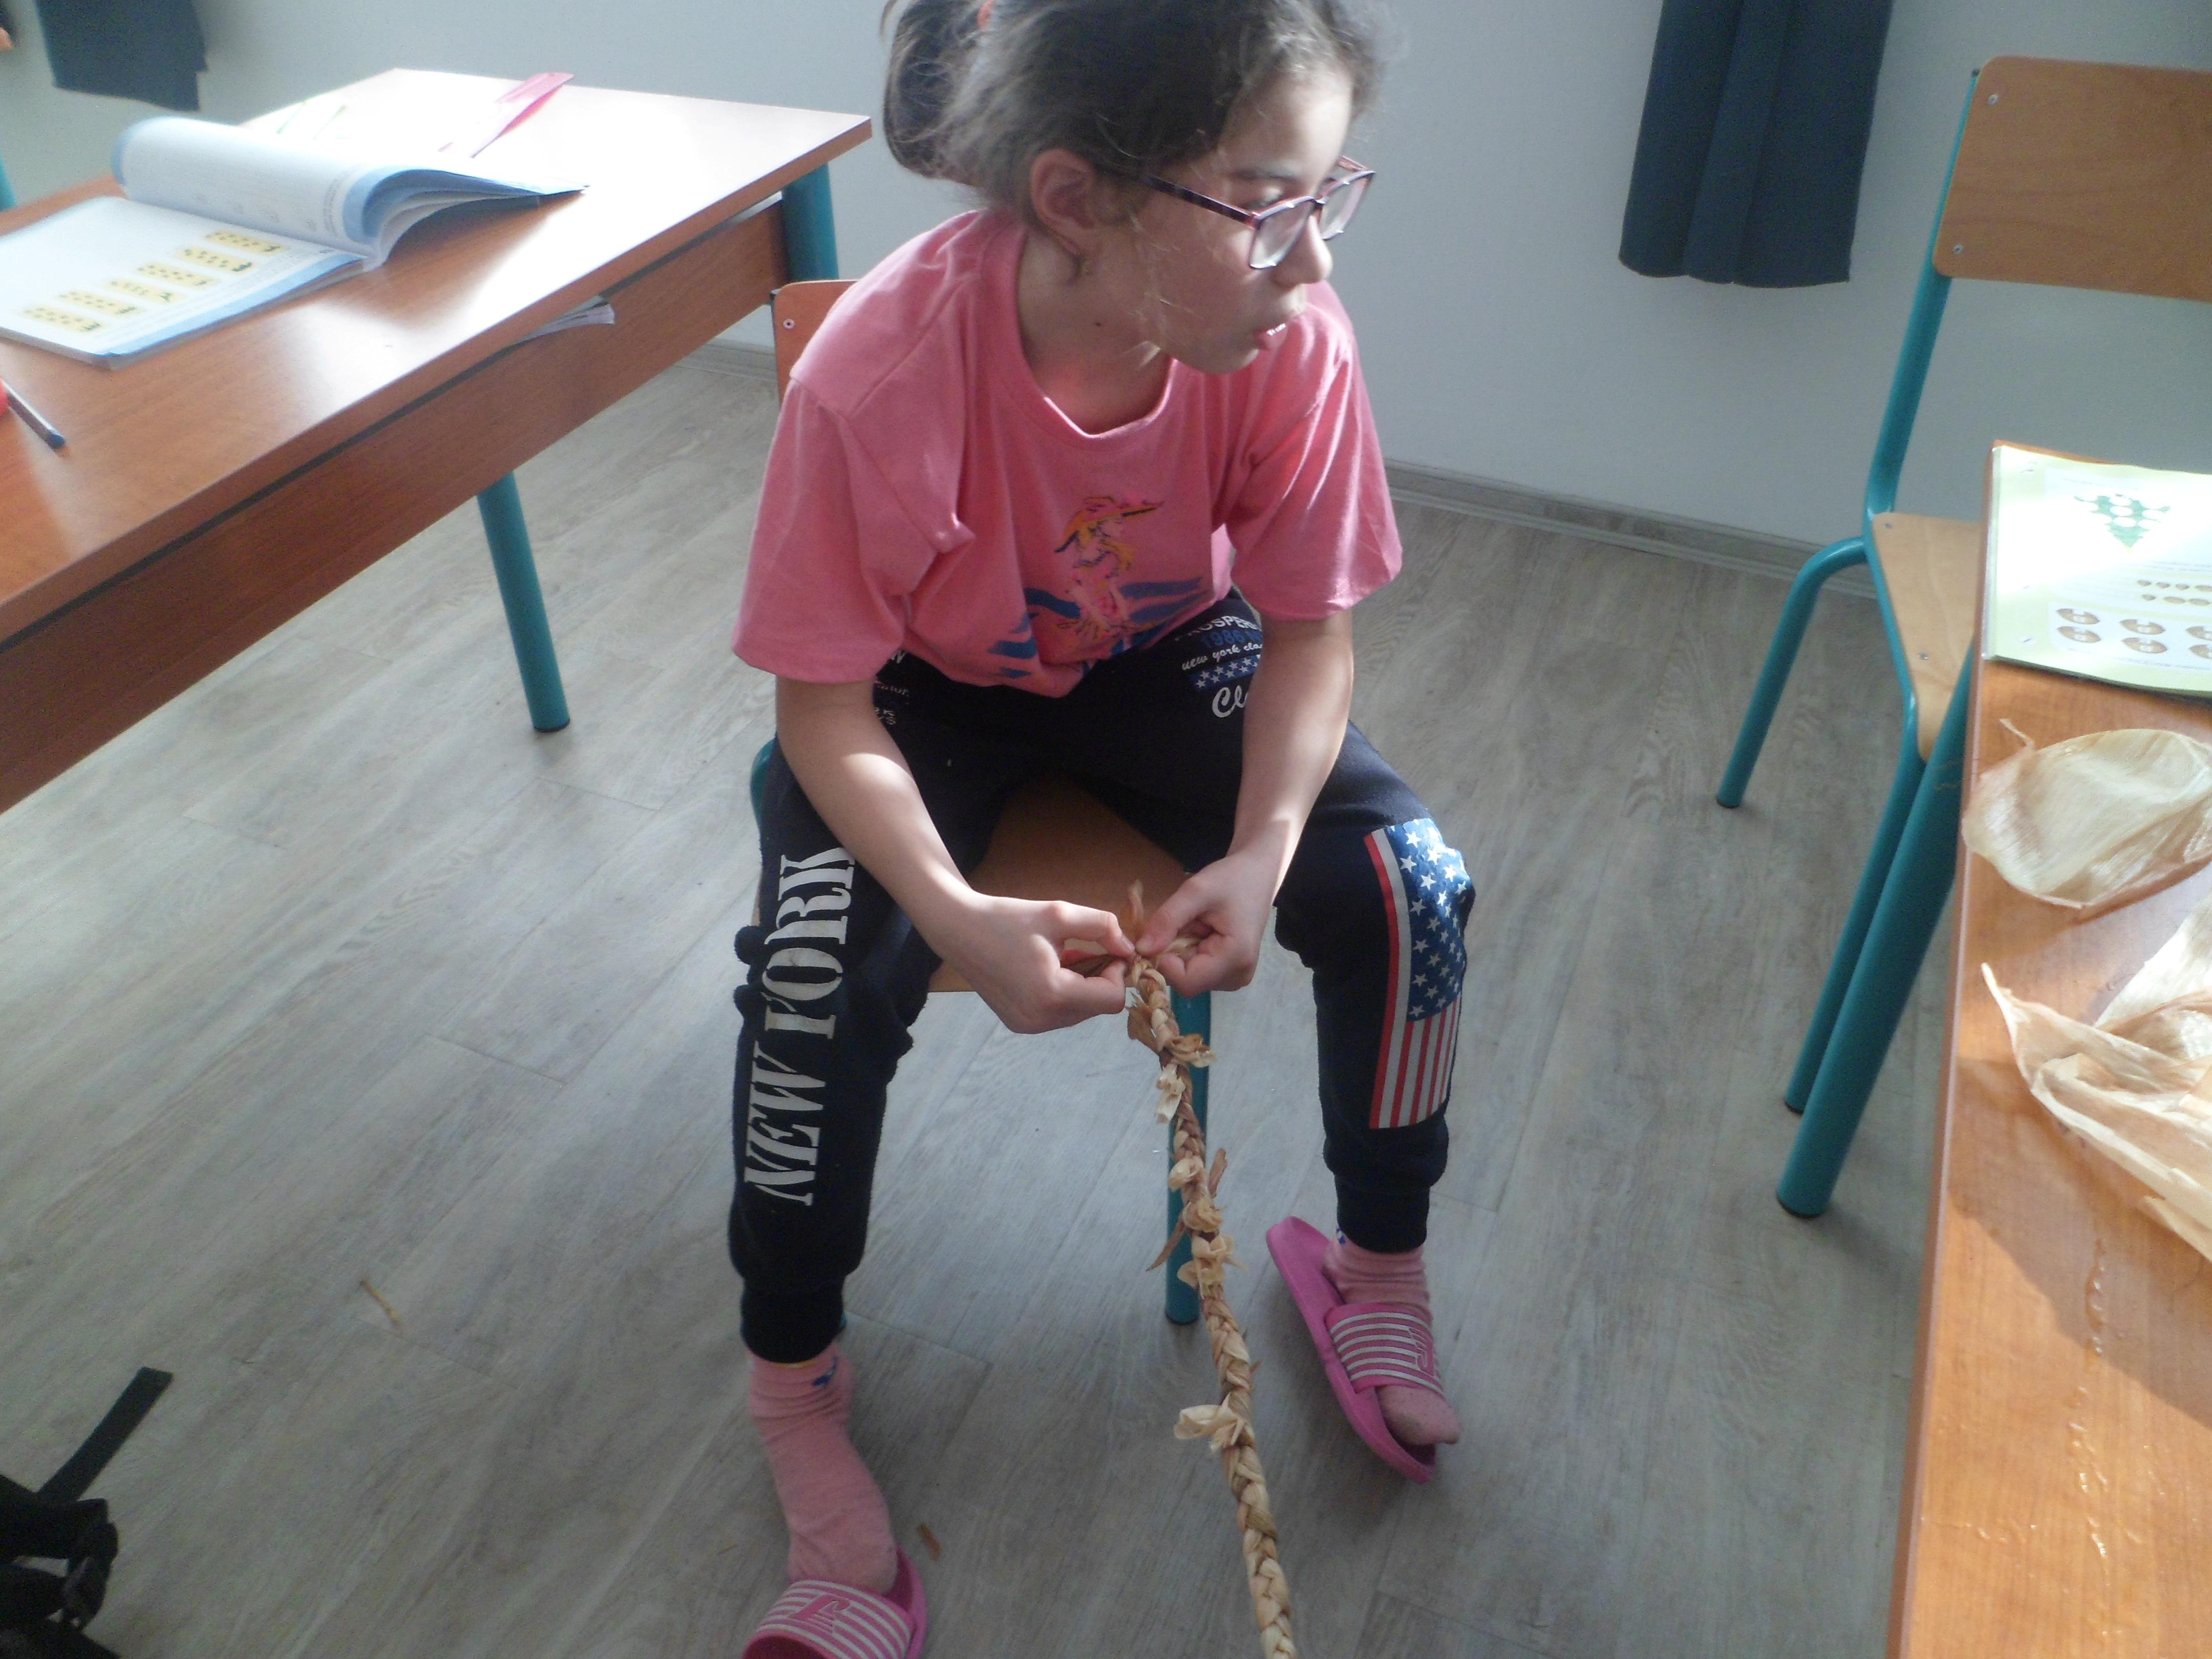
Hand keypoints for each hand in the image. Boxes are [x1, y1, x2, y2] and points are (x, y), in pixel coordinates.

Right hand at [934, 893, 1134, 1033]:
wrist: (958, 930)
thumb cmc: (1007, 918)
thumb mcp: (1059, 913)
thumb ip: (1103, 928)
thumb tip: (1129, 949)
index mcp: (1051, 995)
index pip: (1111, 1000)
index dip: (1118, 973)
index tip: (1109, 949)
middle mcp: (1040, 1019)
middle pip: (1096, 1008)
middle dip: (1101, 978)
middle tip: (1086, 949)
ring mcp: (1028, 1025)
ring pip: (1079, 1012)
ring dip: (1083, 986)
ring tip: (1063, 957)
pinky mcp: (1019, 1024)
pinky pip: (1059, 1014)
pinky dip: (1064, 993)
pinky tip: (1047, 969)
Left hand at [1133, 849, 1277, 995]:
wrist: (1257, 875)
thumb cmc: (1231, 878)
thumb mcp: (1195, 891)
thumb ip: (1167, 919)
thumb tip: (1141, 950)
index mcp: (1235, 958)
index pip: (1186, 983)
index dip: (1164, 963)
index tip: (1162, 934)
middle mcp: (1239, 976)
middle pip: (1187, 982)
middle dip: (1173, 955)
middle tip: (1184, 923)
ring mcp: (1236, 977)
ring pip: (1190, 978)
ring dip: (1181, 954)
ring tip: (1197, 926)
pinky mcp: (1231, 974)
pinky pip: (1198, 972)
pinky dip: (1190, 954)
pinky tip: (1202, 934)